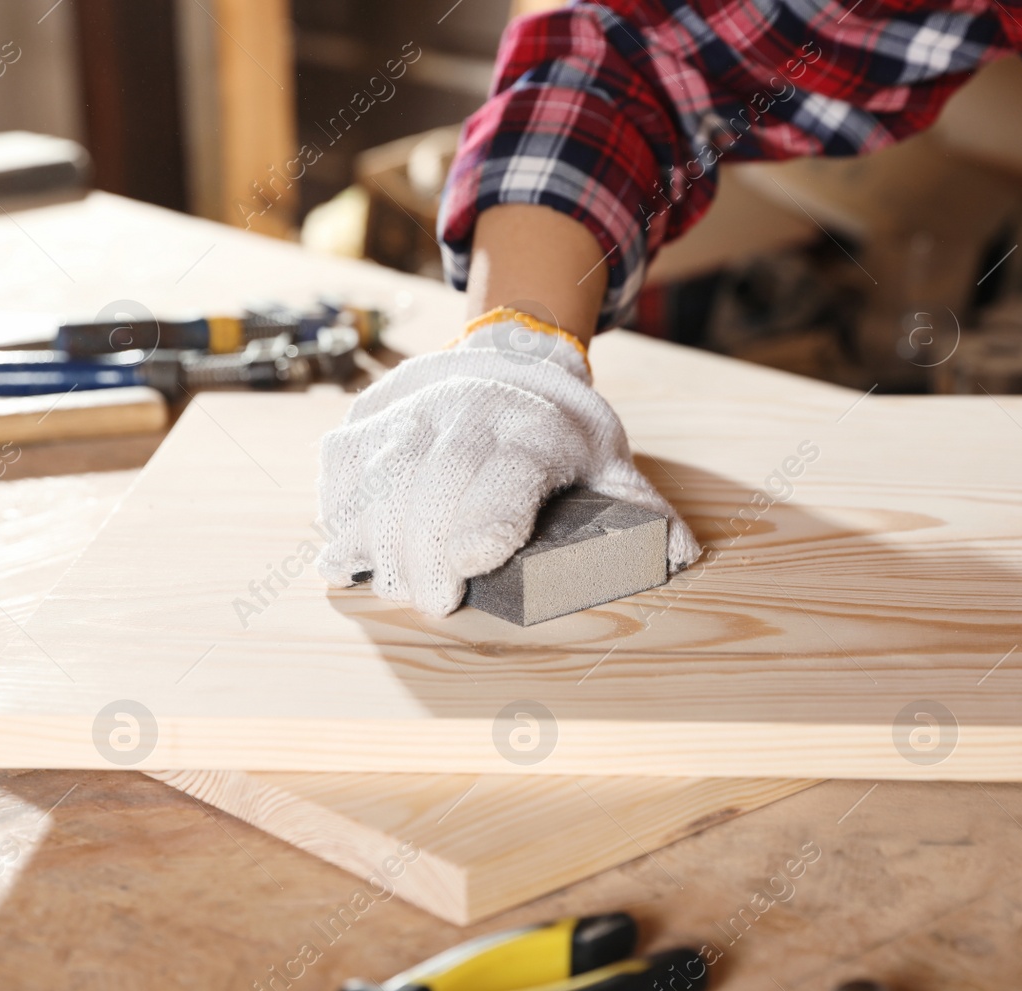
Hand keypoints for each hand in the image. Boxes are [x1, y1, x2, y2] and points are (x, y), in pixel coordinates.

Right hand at [315, 312, 701, 616]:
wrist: (507, 357)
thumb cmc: (559, 429)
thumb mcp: (610, 462)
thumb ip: (640, 511)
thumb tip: (681, 556)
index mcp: (533, 433)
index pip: (506, 477)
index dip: (486, 522)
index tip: (470, 566)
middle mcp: (468, 415)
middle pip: (433, 492)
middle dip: (426, 559)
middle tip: (435, 602)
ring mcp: (411, 413)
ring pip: (380, 484)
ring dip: (379, 545)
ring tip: (391, 584)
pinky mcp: (368, 419)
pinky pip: (342, 471)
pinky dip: (341, 515)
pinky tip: (351, 551)